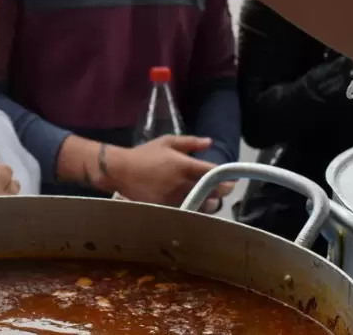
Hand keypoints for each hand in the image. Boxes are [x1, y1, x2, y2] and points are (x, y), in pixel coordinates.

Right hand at [110, 135, 233, 208]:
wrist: (121, 170)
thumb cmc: (144, 154)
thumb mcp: (167, 142)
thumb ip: (190, 142)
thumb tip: (210, 142)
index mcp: (184, 166)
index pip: (213, 173)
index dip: (226, 177)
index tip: (232, 179)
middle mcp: (182, 184)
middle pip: (211, 192)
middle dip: (221, 191)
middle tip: (224, 189)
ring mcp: (174, 198)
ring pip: (201, 206)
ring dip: (210, 203)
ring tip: (211, 199)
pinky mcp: (166, 208)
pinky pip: (187, 211)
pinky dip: (195, 210)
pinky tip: (196, 207)